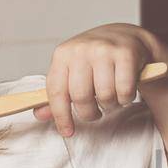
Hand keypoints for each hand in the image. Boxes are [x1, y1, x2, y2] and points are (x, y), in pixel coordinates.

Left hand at [34, 23, 155, 136]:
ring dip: (110, 105)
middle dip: (89, 113)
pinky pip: (124, 90)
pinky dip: (126, 98)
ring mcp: (104, 50)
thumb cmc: (96, 58)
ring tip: (111, 98)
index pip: (56, 91)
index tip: (67, 131)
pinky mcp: (126, 54)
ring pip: (104, 95)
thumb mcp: (73, 71)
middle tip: (95, 112)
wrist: (126, 35)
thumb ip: (58, 94)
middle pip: (80, 97)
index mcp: (63, 54)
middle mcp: (81, 49)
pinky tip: (124, 91)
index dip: (61, 115)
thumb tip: (40, 115)